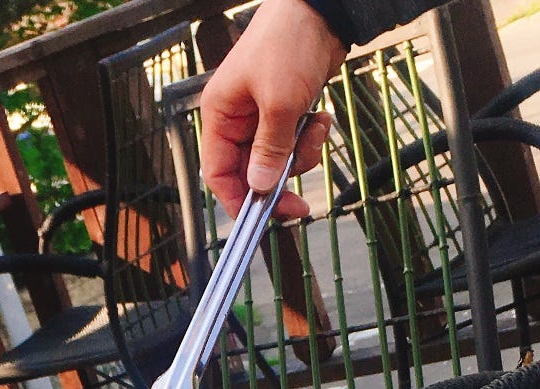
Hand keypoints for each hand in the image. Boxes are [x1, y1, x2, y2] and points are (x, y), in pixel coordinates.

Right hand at [200, 0, 345, 218]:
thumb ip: (269, 148)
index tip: (258, 217)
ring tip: (315, 130)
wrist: (321, 9)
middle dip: (277, 181)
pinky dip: (310, 139)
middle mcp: (237, 120)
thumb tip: (259, 186)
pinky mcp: (286, 113)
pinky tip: (321, 117)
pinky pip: (294, 144)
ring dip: (300, 157)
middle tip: (299, 201)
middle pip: (250, 172)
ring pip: (275, 162)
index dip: (236, 199)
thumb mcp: (279, 101)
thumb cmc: (289, 40)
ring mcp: (262, 118)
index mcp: (220, 115)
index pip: (217, 172)